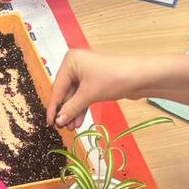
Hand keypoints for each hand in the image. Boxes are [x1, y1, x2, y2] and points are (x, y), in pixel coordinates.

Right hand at [48, 51, 188, 127]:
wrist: (139, 77)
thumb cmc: (112, 79)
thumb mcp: (88, 95)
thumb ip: (71, 108)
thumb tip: (58, 121)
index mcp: (70, 61)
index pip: (57, 87)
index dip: (53, 106)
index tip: (49, 122)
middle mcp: (76, 65)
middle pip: (65, 92)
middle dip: (65, 110)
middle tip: (62, 127)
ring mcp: (86, 73)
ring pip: (75, 96)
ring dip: (73, 112)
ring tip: (71, 127)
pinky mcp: (95, 82)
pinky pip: (83, 96)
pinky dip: (81, 108)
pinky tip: (78, 122)